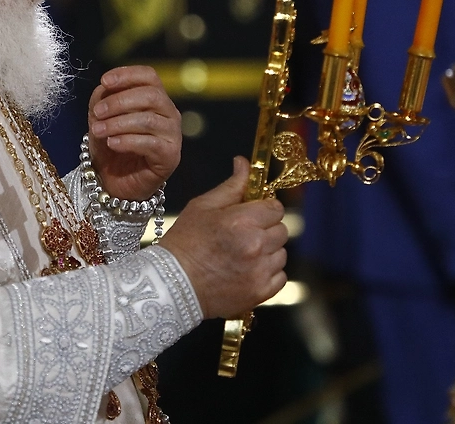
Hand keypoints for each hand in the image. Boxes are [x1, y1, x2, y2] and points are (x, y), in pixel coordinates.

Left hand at [87, 65, 180, 200]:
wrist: (113, 180)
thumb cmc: (110, 144)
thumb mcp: (100, 117)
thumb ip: (102, 98)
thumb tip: (104, 87)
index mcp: (155, 98)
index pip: (149, 76)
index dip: (127, 74)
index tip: (104, 81)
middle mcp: (169, 113)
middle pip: (151, 95)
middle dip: (119, 101)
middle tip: (97, 112)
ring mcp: (172, 134)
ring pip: (148, 120)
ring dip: (118, 123)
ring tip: (98, 131)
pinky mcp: (170, 156)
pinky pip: (150, 143)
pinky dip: (127, 141)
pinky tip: (112, 143)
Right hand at [158, 157, 287, 318]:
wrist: (172, 283)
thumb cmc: (185, 242)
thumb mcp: (203, 206)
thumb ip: (231, 185)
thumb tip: (244, 163)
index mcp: (242, 220)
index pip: (276, 208)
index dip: (264, 209)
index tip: (253, 214)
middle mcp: (256, 245)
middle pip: (282, 230)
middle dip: (266, 229)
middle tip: (244, 235)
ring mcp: (260, 271)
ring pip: (281, 254)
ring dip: (268, 252)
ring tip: (243, 255)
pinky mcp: (261, 292)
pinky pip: (280, 277)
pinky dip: (268, 274)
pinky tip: (247, 271)